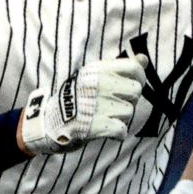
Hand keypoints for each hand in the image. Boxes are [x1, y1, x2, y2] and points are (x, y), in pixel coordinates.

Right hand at [20, 54, 147, 154]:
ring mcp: (97, 104)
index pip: (135, 68)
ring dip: (120, 118)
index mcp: (98, 70)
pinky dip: (117, 134)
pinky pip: (122, 130)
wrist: (49, 121)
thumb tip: (144, 59)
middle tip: (113, 105)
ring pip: (129, 112)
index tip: (130, 86)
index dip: (139, 78)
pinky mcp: (95, 125)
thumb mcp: (94, 76)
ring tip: (103, 117)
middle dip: (129, 100)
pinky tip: (106, 130)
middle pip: (136, 91)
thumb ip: (121, 67)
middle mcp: (99, 84)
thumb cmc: (76, 98)